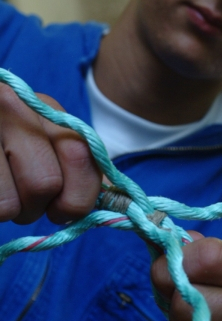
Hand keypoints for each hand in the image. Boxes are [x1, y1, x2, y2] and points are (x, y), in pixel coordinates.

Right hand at [0, 83, 101, 224]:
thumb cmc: (7, 139)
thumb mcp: (44, 139)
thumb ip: (78, 166)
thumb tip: (112, 200)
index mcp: (43, 107)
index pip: (80, 156)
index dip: (78, 198)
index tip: (64, 210)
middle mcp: (10, 107)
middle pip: (43, 185)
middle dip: (36, 208)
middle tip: (20, 198)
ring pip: (8, 206)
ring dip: (6, 213)